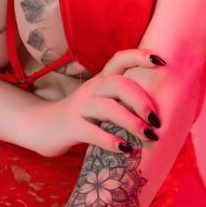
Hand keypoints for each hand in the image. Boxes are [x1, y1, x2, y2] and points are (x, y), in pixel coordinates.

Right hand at [22, 48, 166, 157]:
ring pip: (108, 108)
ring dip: (131, 122)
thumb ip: (123, 100)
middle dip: (141, 100)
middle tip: (157, 120)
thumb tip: (160, 112)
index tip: (163, 62)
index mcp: (100, 80)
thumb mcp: (100, 102)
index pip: (119, 59)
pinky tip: (126, 150)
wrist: (41, 128)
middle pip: (118, 84)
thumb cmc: (81, 117)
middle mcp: (90, 89)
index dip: (140, 56)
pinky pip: (92, 132)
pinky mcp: (70, 127)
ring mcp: (79, 107)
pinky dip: (111, 141)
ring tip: (149, 136)